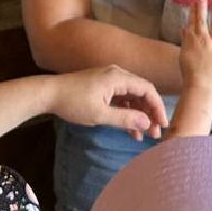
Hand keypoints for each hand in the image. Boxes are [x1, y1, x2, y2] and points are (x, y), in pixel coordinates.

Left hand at [47, 66, 168, 140]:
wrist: (48, 93)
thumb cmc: (73, 103)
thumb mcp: (100, 114)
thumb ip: (125, 119)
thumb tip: (147, 124)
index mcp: (118, 77)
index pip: (148, 89)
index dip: (158, 107)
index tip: (162, 125)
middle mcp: (117, 74)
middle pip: (142, 92)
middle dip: (150, 113)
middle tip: (154, 133)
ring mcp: (109, 80)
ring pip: (132, 97)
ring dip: (138, 115)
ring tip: (142, 136)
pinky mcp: (102, 86)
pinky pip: (121, 98)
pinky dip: (127, 112)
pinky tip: (129, 129)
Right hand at [179, 0, 211, 96]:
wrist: (201, 83)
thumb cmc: (190, 72)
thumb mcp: (184, 54)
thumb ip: (185, 40)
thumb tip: (184, 29)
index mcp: (191, 39)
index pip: (192, 21)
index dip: (194, 10)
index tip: (195, 1)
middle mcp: (203, 38)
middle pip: (203, 19)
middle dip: (203, 7)